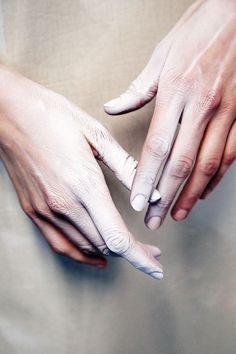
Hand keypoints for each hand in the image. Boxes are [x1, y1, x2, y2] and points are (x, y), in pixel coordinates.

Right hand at [0, 66, 162, 277]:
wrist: (9, 113)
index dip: (141, 258)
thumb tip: (150, 194)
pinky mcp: (34, 211)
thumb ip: (126, 167)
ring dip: (111, 253)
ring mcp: (45, 211)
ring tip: (131, 250)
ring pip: (85, 248)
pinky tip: (97, 256)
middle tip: (152, 250)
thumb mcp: (96, 135)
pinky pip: (61, 244)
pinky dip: (82, 255)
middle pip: (105, 246)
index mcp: (84, 185)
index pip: (118, 237)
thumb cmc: (53, 117)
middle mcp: (64, 205)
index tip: (157, 269)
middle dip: (134, 253)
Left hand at [104, 0, 235, 228]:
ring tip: (176, 215)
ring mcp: (226, 114)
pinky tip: (202, 192)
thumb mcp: (162, 53)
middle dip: (165, 197)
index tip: (137, 201)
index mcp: (177, 93)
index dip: (146, 178)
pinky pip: (229, 155)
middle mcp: (202, 108)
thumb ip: (138, 89)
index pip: (157, 147)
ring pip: (207, 166)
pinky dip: (215, 178)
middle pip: (180, 164)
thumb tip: (112, 108)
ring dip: (190, 195)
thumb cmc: (200, 29)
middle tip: (153, 219)